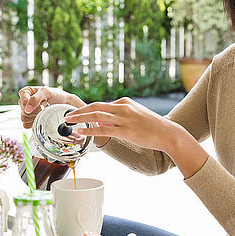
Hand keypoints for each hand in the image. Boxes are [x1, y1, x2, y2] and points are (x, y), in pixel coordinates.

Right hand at [18, 86, 84, 128]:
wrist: (63, 103)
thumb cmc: (55, 95)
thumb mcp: (46, 92)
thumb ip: (35, 99)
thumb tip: (26, 110)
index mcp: (26, 92)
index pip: (22, 101)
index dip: (30, 104)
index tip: (40, 103)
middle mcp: (24, 101)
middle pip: (23, 111)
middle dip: (34, 111)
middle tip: (43, 107)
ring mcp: (26, 111)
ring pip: (24, 119)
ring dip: (35, 117)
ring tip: (42, 111)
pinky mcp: (29, 120)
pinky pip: (26, 125)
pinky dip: (34, 123)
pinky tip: (40, 117)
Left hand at [64, 97, 181, 151]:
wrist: (167, 133)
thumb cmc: (152, 126)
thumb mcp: (134, 115)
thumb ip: (118, 117)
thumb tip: (102, 122)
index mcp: (124, 102)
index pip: (102, 105)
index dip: (87, 109)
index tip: (77, 114)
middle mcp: (123, 108)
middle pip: (95, 107)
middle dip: (79, 111)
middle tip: (67, 115)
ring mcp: (124, 119)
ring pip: (97, 116)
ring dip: (80, 118)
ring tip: (69, 121)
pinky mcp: (126, 131)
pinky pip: (103, 129)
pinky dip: (90, 130)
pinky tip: (81, 132)